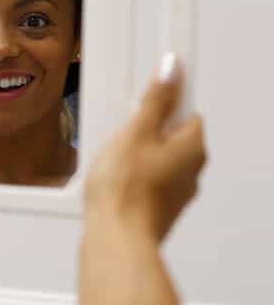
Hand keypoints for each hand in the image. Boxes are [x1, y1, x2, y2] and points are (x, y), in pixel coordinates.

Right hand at [84, 54, 206, 242]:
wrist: (116, 235)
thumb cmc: (126, 189)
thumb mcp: (135, 131)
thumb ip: (155, 100)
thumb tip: (172, 70)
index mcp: (193, 147)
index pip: (188, 111)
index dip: (164, 103)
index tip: (146, 97)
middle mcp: (192, 170)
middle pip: (171, 135)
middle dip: (146, 130)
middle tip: (122, 132)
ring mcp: (176, 191)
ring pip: (158, 159)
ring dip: (137, 154)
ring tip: (112, 158)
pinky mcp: (159, 207)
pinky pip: (149, 180)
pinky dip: (133, 176)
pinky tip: (112, 178)